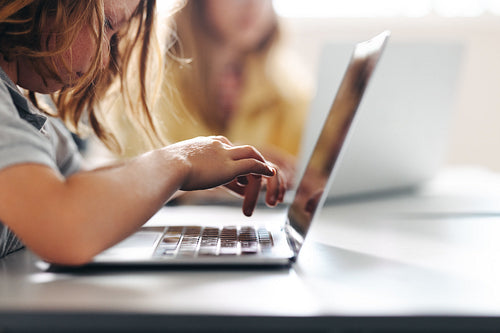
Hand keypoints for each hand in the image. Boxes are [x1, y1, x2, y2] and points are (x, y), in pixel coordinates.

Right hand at [163, 136, 284, 214]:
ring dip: (259, 162)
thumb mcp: (168, 165)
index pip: (223, 147)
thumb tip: (161, 175)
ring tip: (267, 171)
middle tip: (254, 168)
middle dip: (247, 157)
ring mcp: (224, 155)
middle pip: (238, 149)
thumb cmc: (161, 169)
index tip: (233, 169)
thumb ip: (173, 168)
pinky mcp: (230, 167)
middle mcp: (216, 145)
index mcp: (202, 144)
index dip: (230, 157)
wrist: (166, 167)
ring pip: (250, 153)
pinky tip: (270, 174)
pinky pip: (253, 165)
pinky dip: (263, 168)